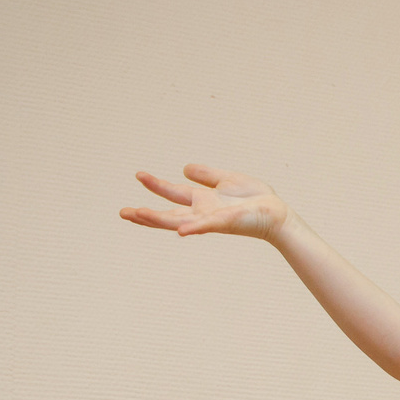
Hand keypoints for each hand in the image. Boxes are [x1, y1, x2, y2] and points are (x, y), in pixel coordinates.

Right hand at [120, 164, 292, 241]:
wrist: (276, 213)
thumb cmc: (255, 200)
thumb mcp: (226, 180)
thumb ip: (206, 175)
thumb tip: (184, 168)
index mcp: (202, 201)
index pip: (173, 194)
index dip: (156, 186)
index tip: (138, 176)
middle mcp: (202, 212)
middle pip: (168, 214)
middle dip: (146, 214)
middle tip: (123, 213)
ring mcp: (211, 219)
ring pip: (179, 221)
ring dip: (158, 220)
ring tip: (138, 215)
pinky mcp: (225, 222)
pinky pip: (206, 226)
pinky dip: (193, 229)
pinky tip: (180, 231)